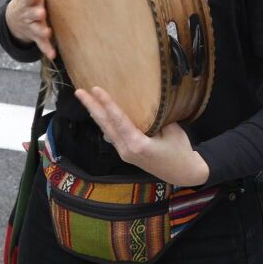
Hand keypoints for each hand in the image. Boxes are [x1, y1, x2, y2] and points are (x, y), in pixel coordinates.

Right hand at [4, 0, 55, 59]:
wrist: (15, 18)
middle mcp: (29, 12)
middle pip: (32, 13)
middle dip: (36, 13)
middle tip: (41, 12)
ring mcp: (32, 25)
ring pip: (36, 29)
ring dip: (41, 31)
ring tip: (47, 32)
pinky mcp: (37, 36)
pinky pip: (42, 44)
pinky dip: (46, 49)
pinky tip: (53, 55)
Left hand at [77, 86, 209, 186]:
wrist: (183, 174)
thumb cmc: (180, 151)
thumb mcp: (172, 130)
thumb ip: (157, 118)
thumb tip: (148, 103)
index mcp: (138, 144)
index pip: (118, 120)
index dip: (107, 103)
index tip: (96, 89)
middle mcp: (126, 150)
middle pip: (106, 125)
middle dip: (92, 107)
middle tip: (79, 92)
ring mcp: (125, 153)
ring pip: (106, 130)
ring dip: (96, 114)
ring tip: (85, 99)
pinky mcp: (126, 153)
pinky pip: (112, 135)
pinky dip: (104, 123)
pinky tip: (99, 114)